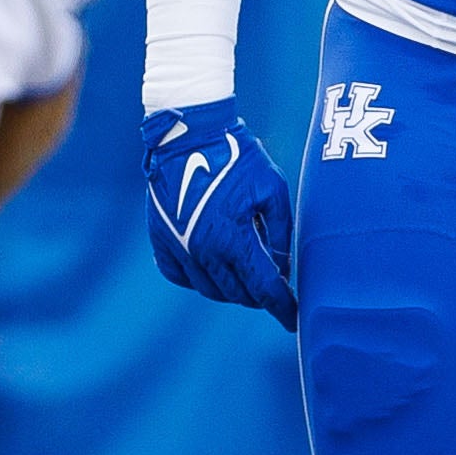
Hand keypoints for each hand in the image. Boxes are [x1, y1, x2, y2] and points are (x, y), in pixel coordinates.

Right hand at [141, 100, 296, 326]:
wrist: (189, 134)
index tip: (293, 320)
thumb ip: (279, 233)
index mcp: (233, 239)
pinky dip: (201, 279)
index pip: (263, 289)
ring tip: (246, 277)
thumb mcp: (272, 189)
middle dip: (258, 296)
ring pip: (210, 290)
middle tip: (272, 288)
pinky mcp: (161, 240)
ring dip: (232, 290)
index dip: (281, 307)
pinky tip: (214, 267)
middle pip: (237, 294)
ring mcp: (178, 247)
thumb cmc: (237, 156)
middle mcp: (203, 251)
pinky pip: (182, 276)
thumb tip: (283, 269)